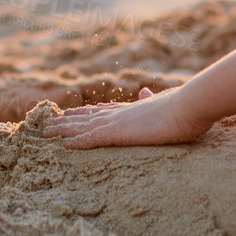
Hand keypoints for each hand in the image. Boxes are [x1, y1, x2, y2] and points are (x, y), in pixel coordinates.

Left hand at [42, 86, 213, 147]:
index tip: (68, 113)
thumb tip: (143, 90)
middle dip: (65, 121)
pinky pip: (92, 138)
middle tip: (46, 123)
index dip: (82, 113)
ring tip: (44, 133)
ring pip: (82, 127)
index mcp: (131, 109)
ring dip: (62, 130)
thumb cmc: (184, 107)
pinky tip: (62, 144)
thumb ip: (150, 99)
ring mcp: (118, 122)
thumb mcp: (164, 102)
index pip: (101, 111)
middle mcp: (120, 113)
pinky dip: (76, 141)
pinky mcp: (120, 132)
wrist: (190, 104)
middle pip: (85, 117)